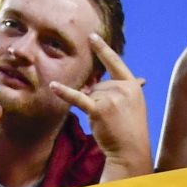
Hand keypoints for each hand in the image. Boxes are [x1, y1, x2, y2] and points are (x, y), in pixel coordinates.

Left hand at [51, 35, 150, 176]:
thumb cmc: (130, 130)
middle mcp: (123, 88)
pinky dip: (64, 93)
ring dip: (92, 108)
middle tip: (111, 118)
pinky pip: (78, 98)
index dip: (102, 49)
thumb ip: (118, 91)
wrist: (130, 150)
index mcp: (132, 86)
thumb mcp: (131, 105)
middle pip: (98, 85)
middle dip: (98, 100)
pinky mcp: (98, 109)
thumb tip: (95, 83)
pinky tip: (53, 86)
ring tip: (106, 122)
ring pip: (89, 94)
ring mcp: (111, 98)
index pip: (115, 63)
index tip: (92, 36)